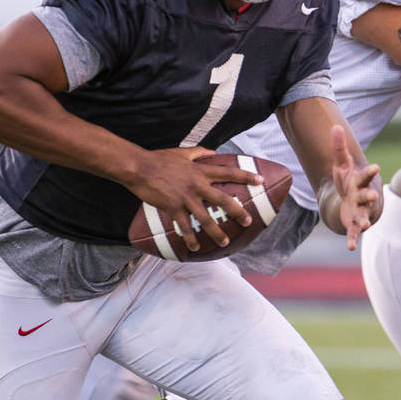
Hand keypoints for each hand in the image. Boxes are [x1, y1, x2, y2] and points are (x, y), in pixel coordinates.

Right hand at [128, 146, 259, 251]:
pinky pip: (184, 227)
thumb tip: (213, 152)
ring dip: (216, 232)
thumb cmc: (160, 158)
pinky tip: (195, 247)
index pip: (229, 173)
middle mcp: (197, 185)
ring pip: (205, 218)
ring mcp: (185, 198)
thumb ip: (200, 153)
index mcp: (201, 170)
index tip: (260, 181)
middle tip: (248, 221)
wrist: (139, 168)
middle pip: (223, 200)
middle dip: (238, 212)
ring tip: (225, 242)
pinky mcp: (173, 208)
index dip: (246, 176)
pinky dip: (190, 238)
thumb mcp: (182, 152)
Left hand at [330, 125, 380, 250]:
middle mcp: (362, 197)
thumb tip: (335, 126)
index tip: (376, 166)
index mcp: (360, 181)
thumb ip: (339, 147)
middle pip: (366, 195)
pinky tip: (349, 247)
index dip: (370, 171)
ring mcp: (359, 211)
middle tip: (374, 194)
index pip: (365, 175)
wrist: (355, 201)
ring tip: (364, 227)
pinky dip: (351, 240)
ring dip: (363, 221)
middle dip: (370, 195)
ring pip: (363, 216)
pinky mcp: (353, 223)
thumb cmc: (349, 180)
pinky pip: (352, 232)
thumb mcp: (342, 164)